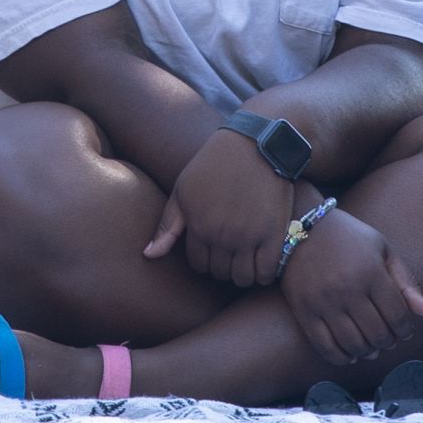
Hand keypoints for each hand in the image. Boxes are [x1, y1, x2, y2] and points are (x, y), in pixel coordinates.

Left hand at [143, 123, 309, 285]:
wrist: (256, 143)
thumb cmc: (215, 164)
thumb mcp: (184, 189)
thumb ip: (167, 226)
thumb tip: (148, 256)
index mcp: (198, 226)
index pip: (199, 265)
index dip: (206, 259)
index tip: (214, 249)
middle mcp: (222, 235)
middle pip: (220, 273)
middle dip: (223, 266)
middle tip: (231, 253)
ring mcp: (249, 236)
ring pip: (242, 278)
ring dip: (243, 273)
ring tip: (246, 259)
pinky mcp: (273, 234)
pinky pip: (267, 272)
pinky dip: (264, 274)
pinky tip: (263, 263)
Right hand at [278, 206, 422, 366]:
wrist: (301, 226)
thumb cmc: (349, 238)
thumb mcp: (382, 249)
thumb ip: (406, 282)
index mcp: (371, 272)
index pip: (397, 315)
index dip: (405, 330)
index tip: (405, 332)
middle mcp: (347, 289)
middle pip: (377, 333)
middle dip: (388, 342)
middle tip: (388, 341)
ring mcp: (323, 302)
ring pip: (353, 344)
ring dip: (367, 352)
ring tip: (371, 348)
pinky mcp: (304, 311)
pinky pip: (325, 346)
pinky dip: (341, 357)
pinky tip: (350, 355)